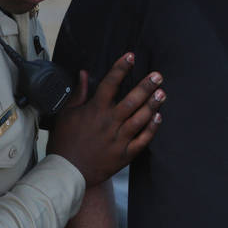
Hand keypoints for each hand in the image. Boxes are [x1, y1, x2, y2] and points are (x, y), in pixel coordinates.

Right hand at [46, 53, 163, 185]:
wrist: (67, 172)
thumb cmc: (65, 141)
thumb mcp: (66, 114)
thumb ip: (79, 93)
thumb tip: (84, 73)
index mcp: (94, 110)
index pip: (110, 84)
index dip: (120, 68)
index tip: (130, 56)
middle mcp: (109, 123)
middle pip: (132, 101)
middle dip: (146, 86)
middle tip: (158, 76)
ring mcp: (118, 139)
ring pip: (140, 119)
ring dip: (152, 105)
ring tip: (162, 93)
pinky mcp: (124, 155)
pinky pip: (142, 140)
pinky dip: (151, 129)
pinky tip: (158, 117)